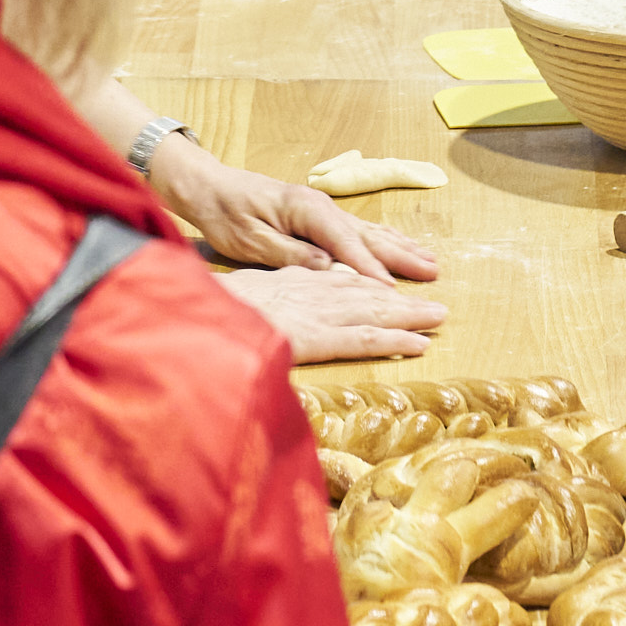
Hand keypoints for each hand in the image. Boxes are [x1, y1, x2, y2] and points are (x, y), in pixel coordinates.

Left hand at [156, 148, 439, 283]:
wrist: (209, 187)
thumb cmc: (225, 213)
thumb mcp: (251, 241)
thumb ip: (291, 255)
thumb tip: (329, 269)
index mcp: (306, 210)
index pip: (346, 244)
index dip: (370, 269)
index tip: (394, 291)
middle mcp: (321, 207)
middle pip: (368, 235)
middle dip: (401, 256)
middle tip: (434, 273)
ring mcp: (322, 210)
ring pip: (369, 232)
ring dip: (400, 247)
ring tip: (431, 261)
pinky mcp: (318, 217)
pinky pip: (358, 231)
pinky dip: (383, 240)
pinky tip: (399, 245)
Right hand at [219, 261, 445, 362]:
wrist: (187, 316)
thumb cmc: (202, 310)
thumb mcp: (234, 302)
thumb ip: (259, 307)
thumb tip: (272, 316)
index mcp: (286, 282)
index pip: (336, 281)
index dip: (367, 285)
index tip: (389, 290)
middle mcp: (306, 291)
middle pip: (362, 292)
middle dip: (399, 297)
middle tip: (432, 303)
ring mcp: (313, 313)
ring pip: (371, 311)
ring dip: (408, 313)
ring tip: (438, 317)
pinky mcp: (314, 337)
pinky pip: (362, 339)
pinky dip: (393, 339)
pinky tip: (418, 344)